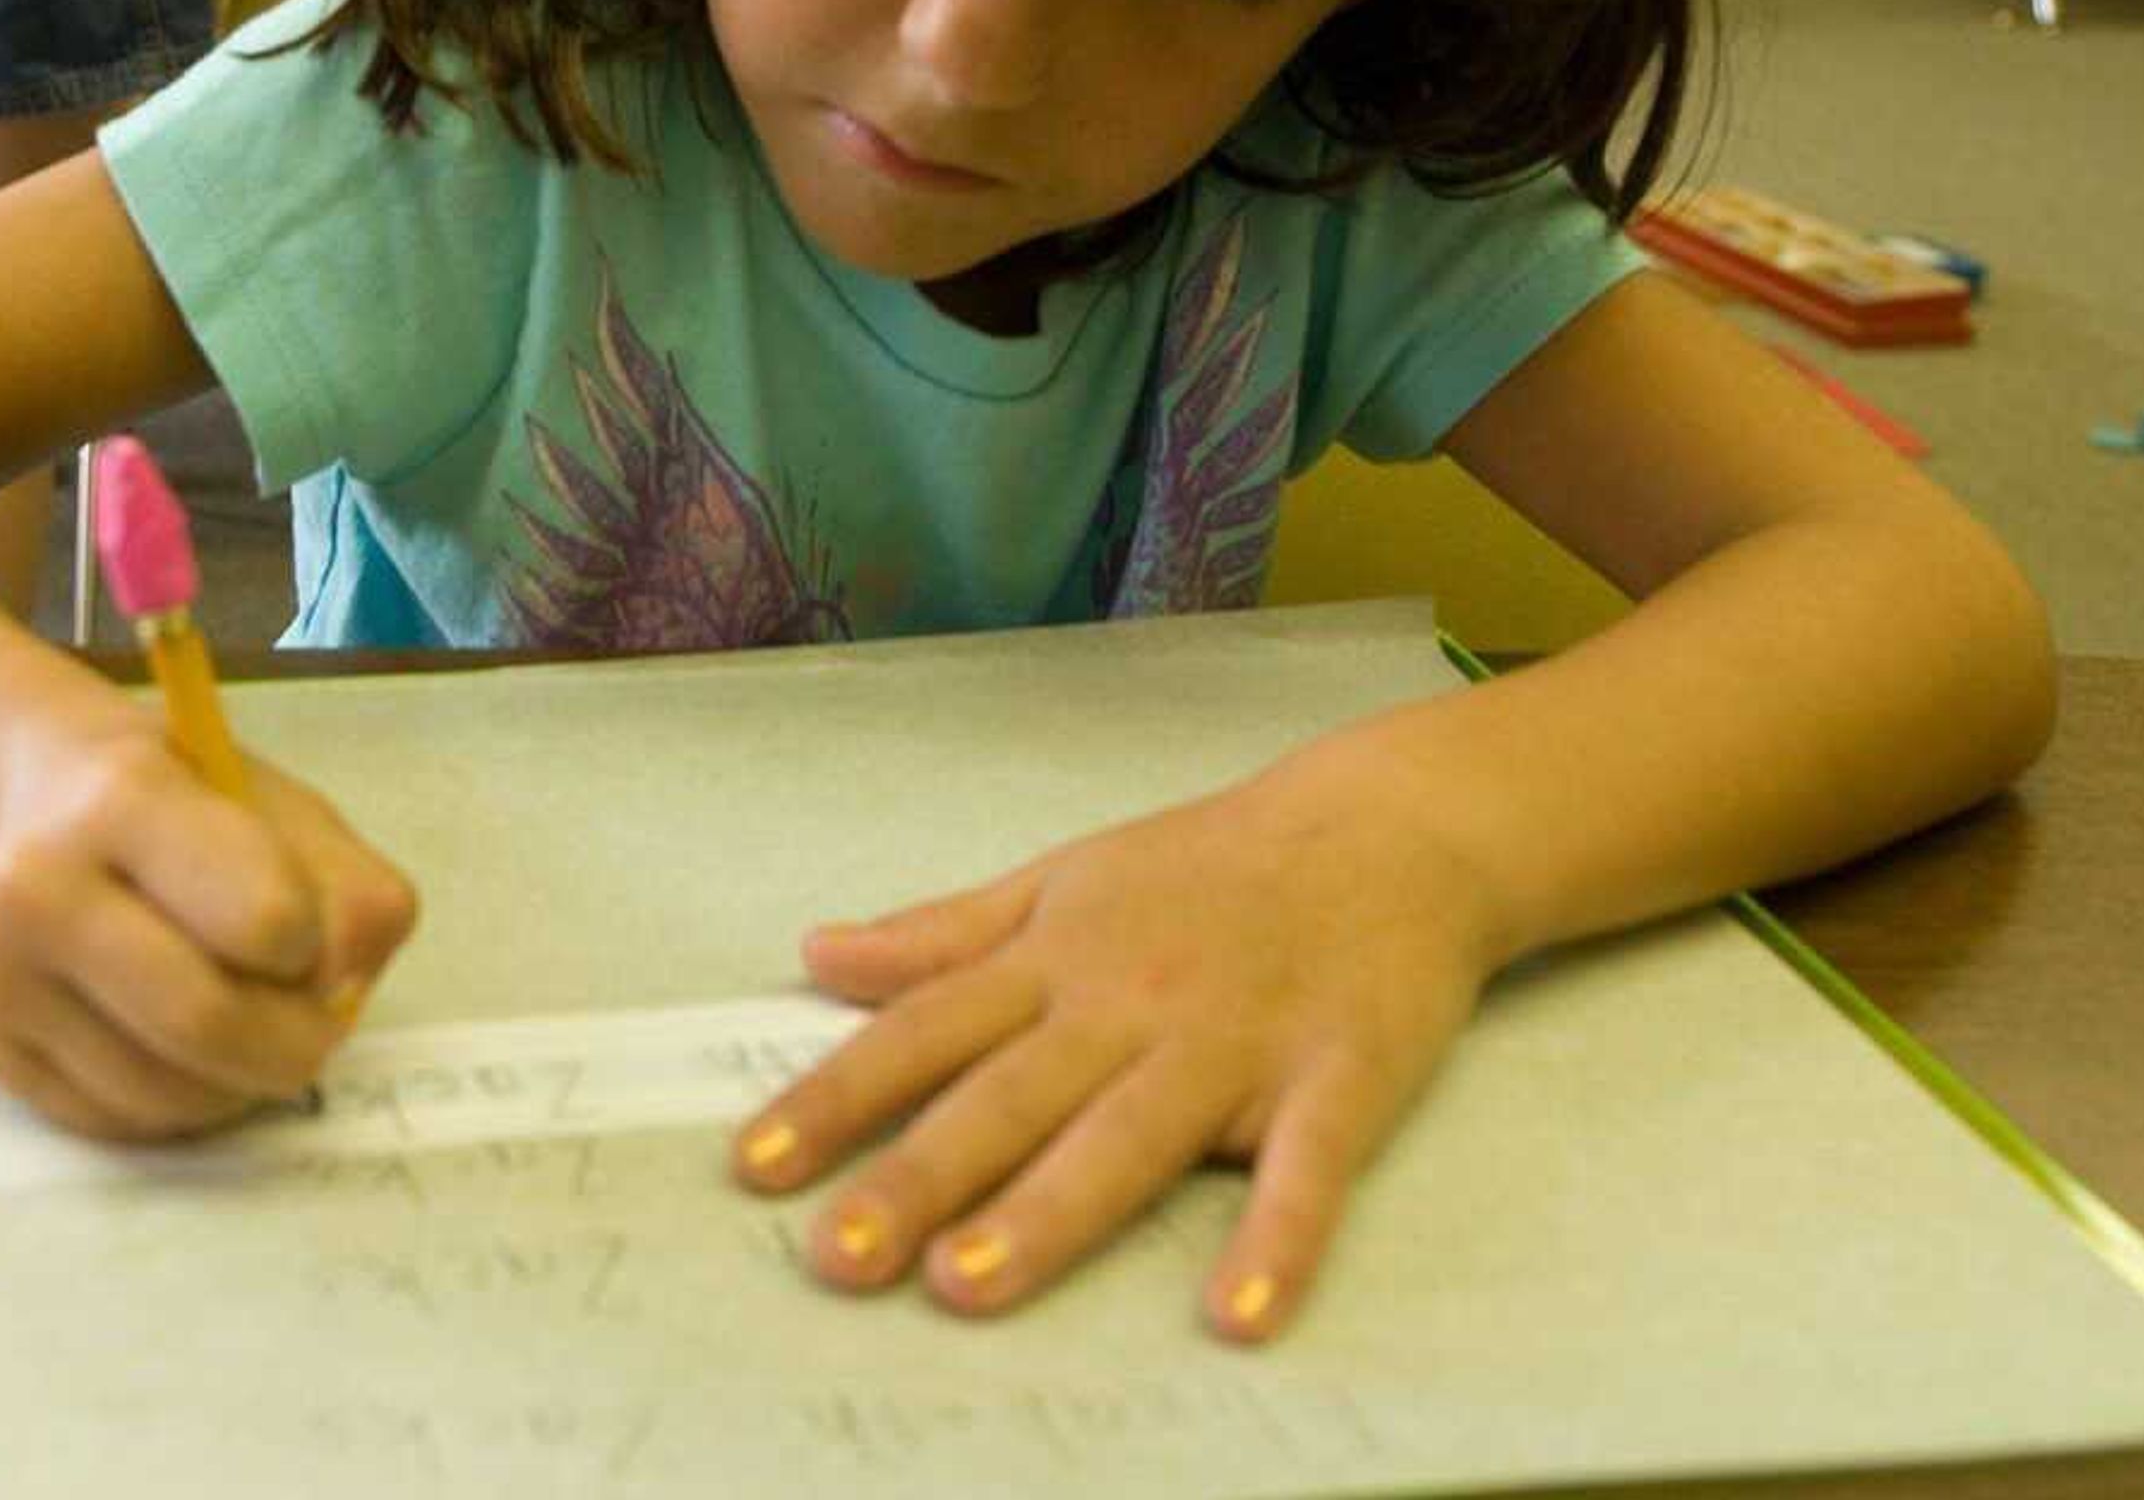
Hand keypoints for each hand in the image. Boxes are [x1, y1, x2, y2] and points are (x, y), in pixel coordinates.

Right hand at [0, 725, 416, 1141]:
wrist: (45, 803)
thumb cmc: (192, 807)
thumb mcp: (289, 809)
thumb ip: (351, 895)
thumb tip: (338, 1001)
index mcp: (125, 799)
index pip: (262, 920)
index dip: (310, 945)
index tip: (304, 933)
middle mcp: (39, 887)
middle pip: (204, 1024)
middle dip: (291, 1046)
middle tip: (314, 1030)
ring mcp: (0, 976)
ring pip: (164, 1095)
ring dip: (239, 1085)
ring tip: (248, 1029)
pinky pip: (122, 1124)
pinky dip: (182, 1105)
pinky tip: (186, 1049)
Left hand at [730, 756, 1510, 1341]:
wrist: (1390, 829)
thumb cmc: (1214, 866)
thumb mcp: (1063, 879)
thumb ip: (943, 933)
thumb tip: (818, 955)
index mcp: (1056, 959)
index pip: (923, 1033)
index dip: (835, 1098)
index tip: (753, 1166)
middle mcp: (1129, 1002)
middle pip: (1008, 1098)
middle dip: (917, 1178)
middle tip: (836, 1257)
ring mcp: (1233, 1042)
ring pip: (1126, 1137)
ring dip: (1047, 1213)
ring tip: (968, 1286)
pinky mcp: (1337, 1077)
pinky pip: (1303, 1169)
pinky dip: (1275, 1240)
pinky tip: (1237, 1314)